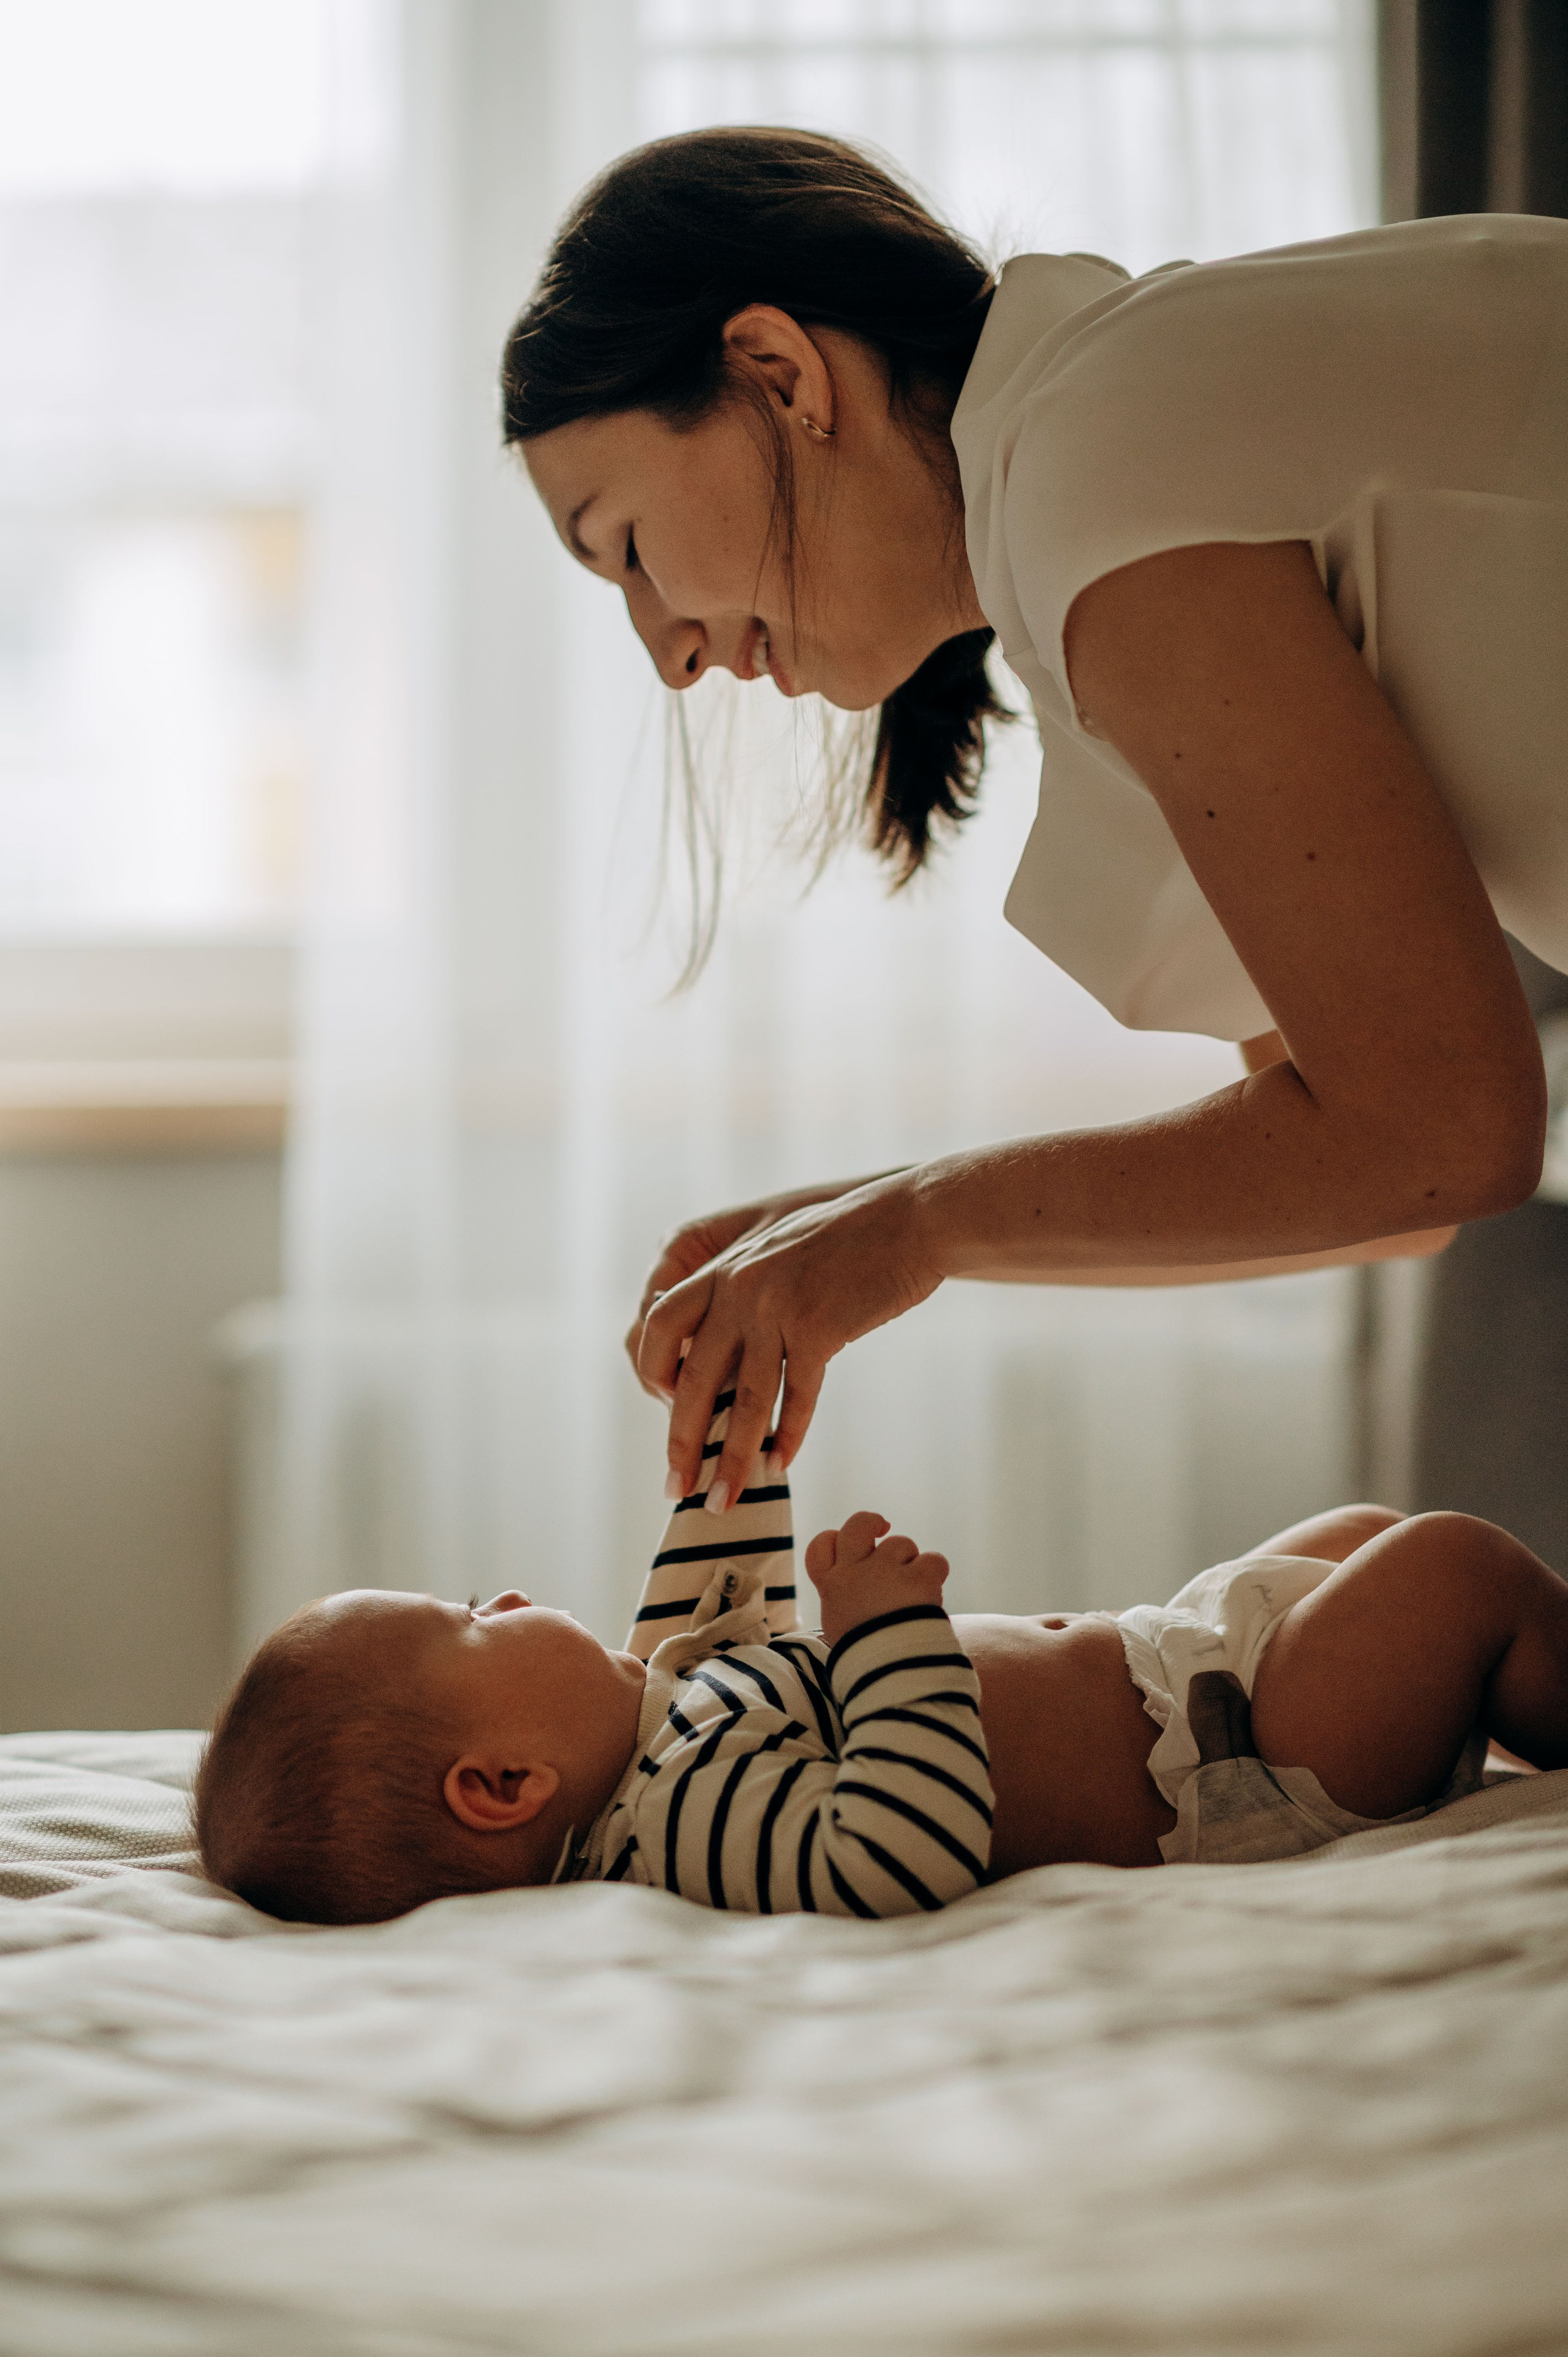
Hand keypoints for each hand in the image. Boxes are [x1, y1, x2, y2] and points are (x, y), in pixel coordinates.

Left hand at [638, 1170, 942, 1508]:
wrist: (908, 1220)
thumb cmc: (848, 1240)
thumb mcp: (777, 1253)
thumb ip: (742, 1292)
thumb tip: (721, 1355)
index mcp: (723, 1266)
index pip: (658, 1325)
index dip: (654, 1371)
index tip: (666, 1408)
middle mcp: (740, 1286)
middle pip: (690, 1378)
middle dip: (680, 1442)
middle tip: (677, 1486)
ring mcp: (778, 1307)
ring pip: (742, 1401)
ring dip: (732, 1460)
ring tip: (724, 1500)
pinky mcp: (820, 1327)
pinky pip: (796, 1397)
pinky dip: (788, 1437)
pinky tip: (781, 1464)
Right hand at [806, 1511, 949, 1649]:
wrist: (889, 1678)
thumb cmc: (864, 1659)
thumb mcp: (839, 1628)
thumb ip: (845, 1601)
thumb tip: (857, 1594)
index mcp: (832, 1586)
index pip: (821, 1545)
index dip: (834, 1539)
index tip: (846, 1548)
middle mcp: (854, 1571)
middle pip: (858, 1525)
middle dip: (871, 1522)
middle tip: (883, 1528)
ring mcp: (885, 1571)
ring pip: (901, 1543)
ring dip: (910, 1563)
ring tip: (912, 1595)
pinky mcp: (917, 1578)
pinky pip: (933, 1559)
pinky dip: (935, 1574)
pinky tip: (932, 1594)